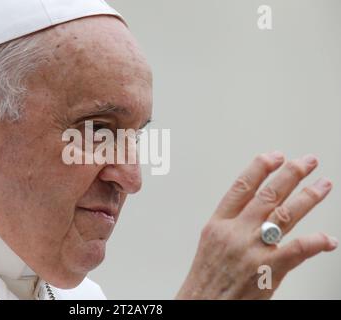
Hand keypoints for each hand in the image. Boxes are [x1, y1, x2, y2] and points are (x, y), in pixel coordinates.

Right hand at [176, 152, 337, 298]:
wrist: (201, 304)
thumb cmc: (206, 278)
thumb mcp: (211, 243)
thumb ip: (231, 224)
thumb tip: (254, 209)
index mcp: (218, 224)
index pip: (241, 187)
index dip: (260, 168)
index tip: (275, 156)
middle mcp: (235, 232)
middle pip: (267, 195)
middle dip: (290, 175)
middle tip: (307, 162)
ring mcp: (252, 250)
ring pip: (285, 215)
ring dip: (308, 197)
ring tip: (322, 185)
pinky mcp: (268, 271)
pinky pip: (297, 250)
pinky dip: (315, 242)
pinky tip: (328, 238)